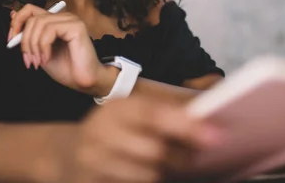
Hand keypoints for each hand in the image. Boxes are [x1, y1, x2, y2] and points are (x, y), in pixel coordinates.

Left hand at [9, 4, 116, 94]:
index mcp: (54, 21)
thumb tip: (13, 15)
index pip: (29, 9)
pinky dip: (44, 46)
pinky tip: (47, 58)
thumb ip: (28, 34)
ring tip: (38, 61)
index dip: (16, 22)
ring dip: (34, 46)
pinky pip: (50, 30)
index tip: (11, 41)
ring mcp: (71, 20)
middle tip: (28, 59)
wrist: (83, 81)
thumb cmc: (66, 68)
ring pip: (39, 23)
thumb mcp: (39, 50)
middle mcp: (63, 17)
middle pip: (32, 18)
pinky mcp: (76, 26)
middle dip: (25, 41)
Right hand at [43, 95, 223, 182]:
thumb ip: (167, 114)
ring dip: (159, 174)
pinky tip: (137, 174)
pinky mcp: (89, 182)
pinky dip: (141, 182)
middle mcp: (102, 131)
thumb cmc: (115, 133)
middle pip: (154, 150)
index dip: (186, 125)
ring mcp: (92, 160)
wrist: (70, 156)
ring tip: (154, 164)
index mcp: (118, 108)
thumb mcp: (133, 114)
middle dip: (178, 157)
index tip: (215, 136)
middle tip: (189, 157)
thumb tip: (207, 119)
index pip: (155, 114)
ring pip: (146, 175)